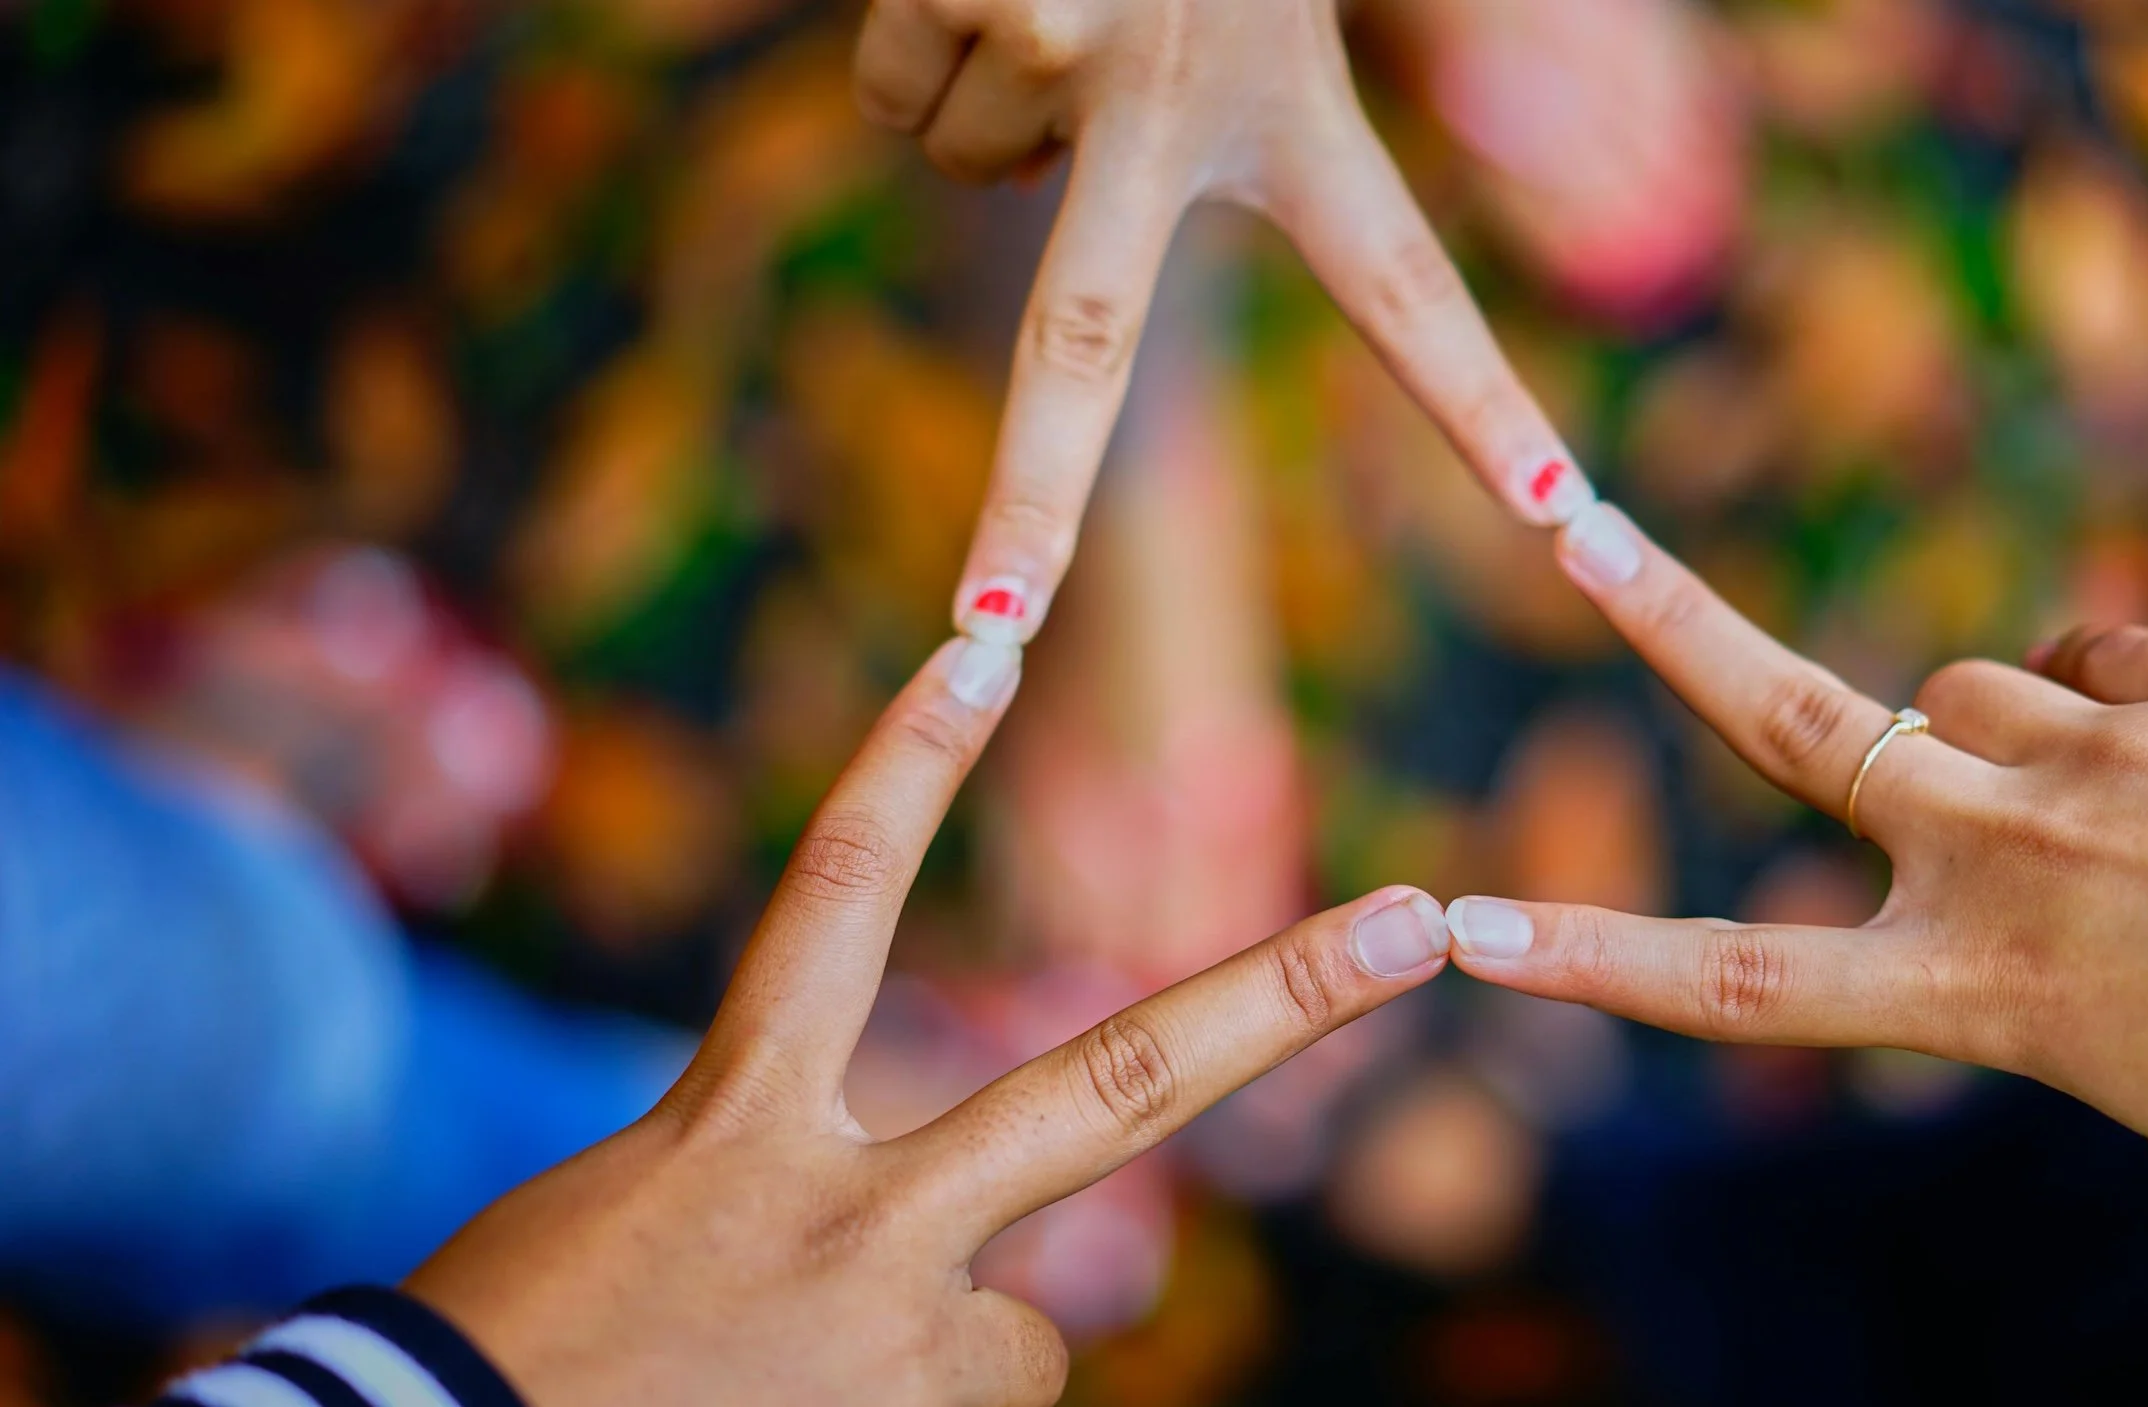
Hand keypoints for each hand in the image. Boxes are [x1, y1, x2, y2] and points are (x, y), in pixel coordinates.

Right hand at [402, 636, 1453, 1404]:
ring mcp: (894, 1334)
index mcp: (734, 1121)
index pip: (836, 896)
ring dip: (947, 1351)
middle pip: (1113, 1088)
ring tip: (801, 1384)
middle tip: (1421, 927)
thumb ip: (804, 1177)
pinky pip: (985, 1406)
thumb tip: (965, 1258)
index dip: (912, 764)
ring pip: (1024, 1337)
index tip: (983, 646)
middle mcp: (841, 1208)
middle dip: (1285, 1001)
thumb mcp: (656, 1210)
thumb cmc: (523, 1344)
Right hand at [851, 0, 1590, 645]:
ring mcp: (1072, 47)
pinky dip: (911, 39)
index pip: (1409, 288)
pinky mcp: (977, 1)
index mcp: (1302, 103)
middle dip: (1027, 510)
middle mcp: (1185, 97)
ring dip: (974, 89)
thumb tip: (1017, 146)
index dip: (1479, 410)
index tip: (1570, 523)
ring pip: (956, 162)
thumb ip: (1222, 92)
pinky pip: (891, 93)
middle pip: (1084, 349)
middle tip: (989, 638)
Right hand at [1447, 503, 2147, 1204]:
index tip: (1465, 936)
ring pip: (1964, 687)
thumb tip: (2025, 870)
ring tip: (2118, 807)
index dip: (1593, 962)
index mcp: (1991, 998)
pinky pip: (2103, 659)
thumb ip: (2045, 993)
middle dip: (1656, 617)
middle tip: (1559, 519)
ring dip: (1996, 734)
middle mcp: (2020, 859)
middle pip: (1791, 721)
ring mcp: (2116, 755)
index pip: (1744, 987)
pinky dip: (2123, 705)